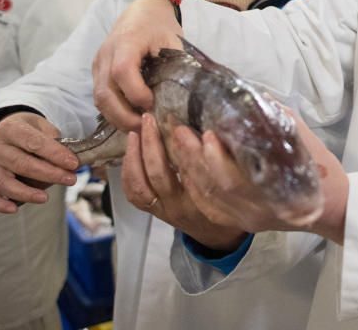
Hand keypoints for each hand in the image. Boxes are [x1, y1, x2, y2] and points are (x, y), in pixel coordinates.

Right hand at [0, 112, 78, 213]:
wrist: (3, 130)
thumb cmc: (27, 130)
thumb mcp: (41, 126)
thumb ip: (54, 141)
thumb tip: (69, 161)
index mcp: (11, 129)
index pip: (33, 142)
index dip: (54, 154)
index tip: (72, 163)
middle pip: (21, 163)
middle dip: (48, 174)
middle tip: (70, 180)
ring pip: (3, 182)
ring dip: (25, 192)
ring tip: (45, 198)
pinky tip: (14, 209)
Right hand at [92, 0, 184, 132]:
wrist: (141, 12)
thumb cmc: (160, 27)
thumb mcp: (174, 41)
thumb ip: (177, 66)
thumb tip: (188, 99)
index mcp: (127, 41)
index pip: (122, 71)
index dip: (136, 93)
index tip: (154, 105)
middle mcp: (106, 53)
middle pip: (105, 93)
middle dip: (125, 117)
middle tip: (146, 129)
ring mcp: (98, 64)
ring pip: (99, 99)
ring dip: (118, 118)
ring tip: (140, 128)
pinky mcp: (96, 72)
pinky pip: (100, 97)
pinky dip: (114, 112)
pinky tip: (132, 118)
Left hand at [121, 114, 247, 250]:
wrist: (215, 237)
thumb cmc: (225, 206)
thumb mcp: (229, 186)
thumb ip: (220, 163)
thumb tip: (211, 130)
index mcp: (200, 201)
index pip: (188, 169)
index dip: (182, 143)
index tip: (177, 122)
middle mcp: (178, 208)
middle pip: (158, 174)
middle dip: (151, 144)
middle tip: (150, 120)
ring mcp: (162, 211)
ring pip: (139, 185)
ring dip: (133, 157)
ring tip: (134, 134)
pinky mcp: (153, 211)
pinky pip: (133, 194)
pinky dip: (128, 172)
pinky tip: (130, 153)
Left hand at [171, 108, 349, 244]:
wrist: (333, 208)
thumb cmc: (322, 172)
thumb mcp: (305, 143)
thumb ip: (277, 122)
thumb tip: (251, 97)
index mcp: (276, 196)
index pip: (237, 182)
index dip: (217, 161)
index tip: (207, 134)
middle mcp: (257, 212)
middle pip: (216, 189)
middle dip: (194, 158)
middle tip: (180, 128)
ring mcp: (246, 219)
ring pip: (208, 198)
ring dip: (188, 168)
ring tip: (177, 139)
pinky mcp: (240, 220)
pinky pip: (209, 207)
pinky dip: (194, 185)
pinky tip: (183, 165)